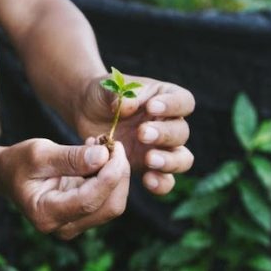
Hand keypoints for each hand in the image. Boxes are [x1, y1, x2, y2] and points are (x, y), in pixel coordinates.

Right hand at [0, 137, 130, 239]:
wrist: (8, 175)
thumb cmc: (19, 162)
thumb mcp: (39, 153)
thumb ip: (71, 157)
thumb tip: (104, 156)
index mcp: (46, 214)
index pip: (89, 201)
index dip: (109, 175)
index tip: (115, 147)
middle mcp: (63, 227)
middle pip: (108, 207)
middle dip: (118, 174)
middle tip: (114, 144)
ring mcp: (74, 224)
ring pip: (112, 204)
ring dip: (116, 174)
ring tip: (102, 146)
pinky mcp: (83, 216)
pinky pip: (107, 199)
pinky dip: (110, 176)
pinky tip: (98, 156)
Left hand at [75, 74, 194, 194]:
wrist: (86, 113)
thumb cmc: (102, 95)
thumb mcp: (107, 87)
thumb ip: (119, 94)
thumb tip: (129, 106)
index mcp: (165, 98)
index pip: (183, 101)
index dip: (173, 105)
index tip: (151, 107)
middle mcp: (169, 124)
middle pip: (182, 132)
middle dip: (164, 134)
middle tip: (142, 134)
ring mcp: (161, 148)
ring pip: (182, 159)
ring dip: (169, 161)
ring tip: (149, 160)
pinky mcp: (149, 167)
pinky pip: (165, 180)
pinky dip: (161, 183)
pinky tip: (147, 180)